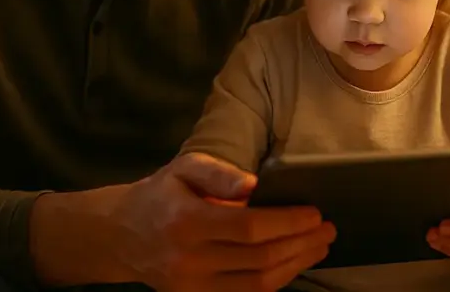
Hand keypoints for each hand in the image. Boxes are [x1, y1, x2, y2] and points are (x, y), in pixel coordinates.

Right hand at [116, 152, 336, 290]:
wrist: (121, 235)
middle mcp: (191, 259)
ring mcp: (193, 286)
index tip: (314, 213)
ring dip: (295, 265)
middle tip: (328, 229)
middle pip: (260, 258)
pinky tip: (293, 263)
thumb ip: (219, 174)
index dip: (287, 222)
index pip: (249, 227)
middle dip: (301, 244)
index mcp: (188, 221)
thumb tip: (255, 184)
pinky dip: (275, 281)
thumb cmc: (160, 194)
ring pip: (257, 283)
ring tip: (319, 247)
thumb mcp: (184, 169)